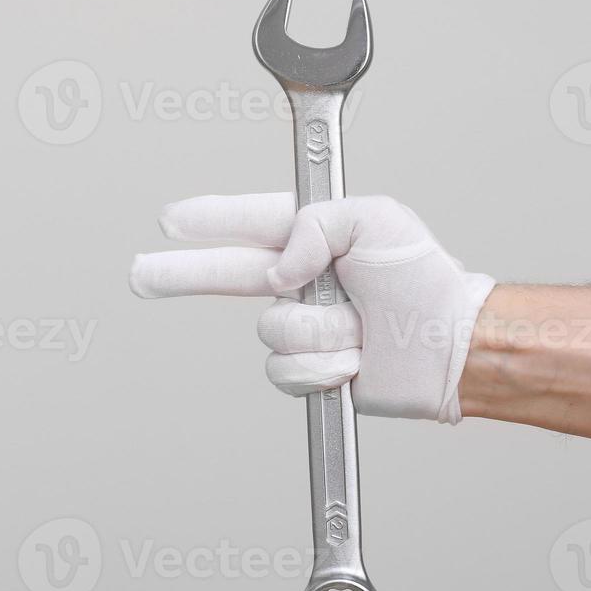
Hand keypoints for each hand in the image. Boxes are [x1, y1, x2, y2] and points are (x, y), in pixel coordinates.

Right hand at [130, 193, 495, 422]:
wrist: (449, 347)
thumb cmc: (425, 282)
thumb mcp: (376, 219)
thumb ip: (314, 224)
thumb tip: (277, 269)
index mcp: (318, 236)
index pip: (250, 222)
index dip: (209, 221)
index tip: (172, 221)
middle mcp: (305, 280)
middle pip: (226, 275)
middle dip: (182, 274)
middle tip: (141, 274)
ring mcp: (305, 327)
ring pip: (271, 332)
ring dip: (318, 332)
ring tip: (358, 328)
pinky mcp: (310, 370)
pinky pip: (285, 370)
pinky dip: (322, 367)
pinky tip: (352, 362)